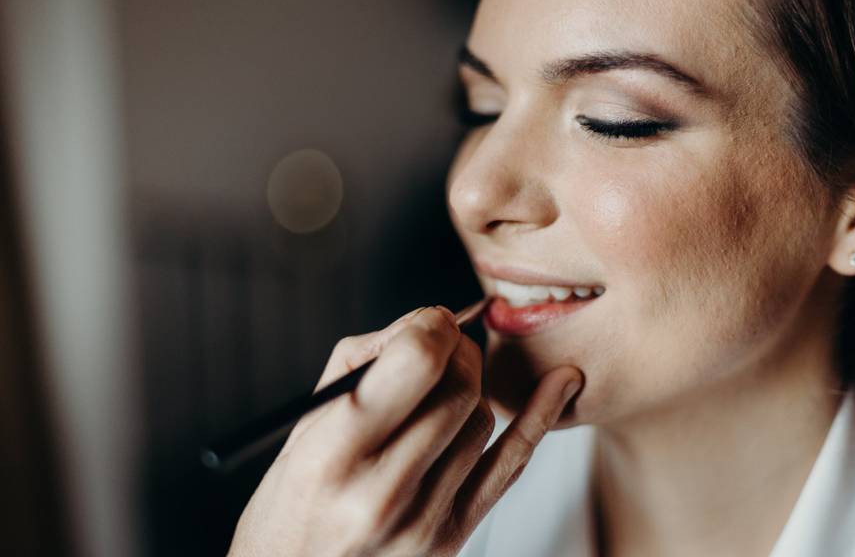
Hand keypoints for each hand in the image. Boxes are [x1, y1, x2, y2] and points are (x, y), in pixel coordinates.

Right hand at [227, 305, 583, 556]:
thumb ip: (362, 362)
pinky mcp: (452, 538)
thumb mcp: (303, 426)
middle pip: (460, 387)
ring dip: (470, 388)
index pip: (417, 360)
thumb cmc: (291, 500)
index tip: (428, 322)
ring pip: (483, 418)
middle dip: (457, 350)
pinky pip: (511, 466)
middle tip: (441, 346)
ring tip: (439, 390)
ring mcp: (424, 520)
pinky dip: (539, 416)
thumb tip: (426, 323)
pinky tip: (561, 383)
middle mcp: (383, 491)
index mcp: (335, 453)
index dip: (431, 325)